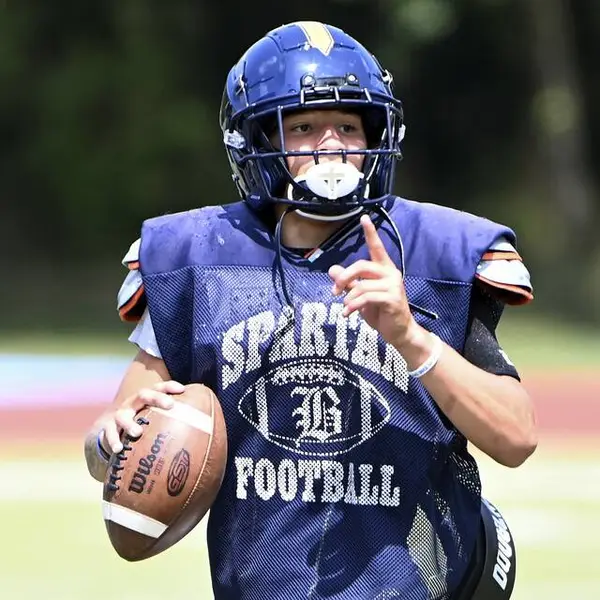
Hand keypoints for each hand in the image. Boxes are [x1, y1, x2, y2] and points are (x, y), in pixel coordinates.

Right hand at [99, 380, 184, 453]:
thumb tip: (208, 432)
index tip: (182, 389)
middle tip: (170, 405)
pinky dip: (112, 441)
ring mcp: (119, 415)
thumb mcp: (158, 420)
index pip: (159, 387)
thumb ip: (178, 422)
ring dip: (130, 423)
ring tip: (138, 432)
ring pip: (123, 415)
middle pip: (144, 394)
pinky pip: (108, 434)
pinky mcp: (107, 428)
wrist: (113, 428)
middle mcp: (133, 404)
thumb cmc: (144, 423)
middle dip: (156, 398)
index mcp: (147, 399)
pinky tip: (118, 449)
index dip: (169, 386)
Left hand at [328, 214, 416, 346]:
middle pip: (361, 265)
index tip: (364, 217)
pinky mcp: (392, 298)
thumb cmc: (381, 312)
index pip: (376, 247)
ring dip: (347, 298)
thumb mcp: (361, 296)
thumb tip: (332, 269)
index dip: (370, 232)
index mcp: (384, 269)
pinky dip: (352, 306)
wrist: (399, 332)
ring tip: (344, 308)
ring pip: (361, 285)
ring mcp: (393, 285)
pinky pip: (365, 298)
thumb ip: (349, 282)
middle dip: (344, 277)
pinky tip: (347, 313)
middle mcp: (390, 273)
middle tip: (335, 291)